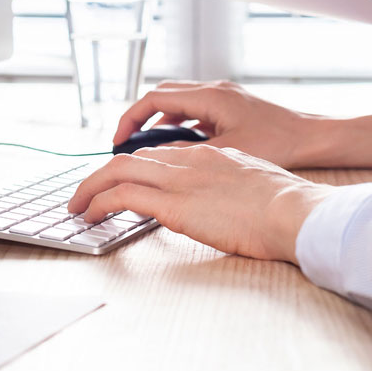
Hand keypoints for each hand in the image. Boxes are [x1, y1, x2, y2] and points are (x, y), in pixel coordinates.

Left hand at [67, 146, 330, 261]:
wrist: (294, 212)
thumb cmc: (285, 207)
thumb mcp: (252, 185)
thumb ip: (227, 186)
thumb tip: (219, 202)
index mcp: (209, 155)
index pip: (158, 154)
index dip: (133, 167)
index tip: (119, 181)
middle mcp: (188, 160)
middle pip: (131, 159)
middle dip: (102, 175)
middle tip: (85, 192)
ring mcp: (179, 179)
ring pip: (117, 171)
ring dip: (91, 188)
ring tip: (77, 206)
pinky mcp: (172, 203)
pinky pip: (121, 196)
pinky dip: (99, 202)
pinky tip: (90, 216)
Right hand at [112, 80, 371, 169]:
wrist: (315, 137)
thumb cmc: (279, 143)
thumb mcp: (226, 153)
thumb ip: (188, 154)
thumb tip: (156, 160)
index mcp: (209, 96)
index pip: (155, 99)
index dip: (131, 119)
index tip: (118, 141)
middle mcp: (214, 90)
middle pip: (162, 96)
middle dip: (139, 118)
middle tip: (125, 144)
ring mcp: (224, 96)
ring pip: (178, 102)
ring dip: (159, 122)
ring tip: (147, 149)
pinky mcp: (232, 106)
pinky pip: (195, 110)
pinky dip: (179, 124)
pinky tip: (180, 147)